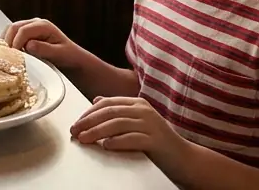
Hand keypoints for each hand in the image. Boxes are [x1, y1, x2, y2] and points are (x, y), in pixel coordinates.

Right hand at [3, 17, 91, 70]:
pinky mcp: (25, 34)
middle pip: (14, 27)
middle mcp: (35, 23)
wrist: (71, 58)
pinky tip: (7, 53)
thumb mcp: (60, 54)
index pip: (24, 30)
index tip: (14, 56)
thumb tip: (28, 45)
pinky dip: (7, 43)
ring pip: (10, 30)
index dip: (16, 43)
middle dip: (8, 41)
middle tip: (7, 57)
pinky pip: (12, 35)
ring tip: (5, 55)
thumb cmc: (68, 56)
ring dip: (6, 41)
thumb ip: (45, 49)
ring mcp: (29, 27)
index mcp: (44, 25)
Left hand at [70, 96, 191, 165]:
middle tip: (75, 131)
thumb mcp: (136, 122)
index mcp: (137, 103)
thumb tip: (96, 100)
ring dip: (97, 132)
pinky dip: (117, 142)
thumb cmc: (156, 142)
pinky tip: (106, 146)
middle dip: (88, 122)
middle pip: (109, 112)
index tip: (76, 123)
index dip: (88, 113)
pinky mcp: (156, 140)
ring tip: (84, 139)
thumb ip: (118, 111)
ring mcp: (151, 124)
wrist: (184, 158)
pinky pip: (132, 139)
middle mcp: (144, 110)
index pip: (107, 104)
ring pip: (117, 124)